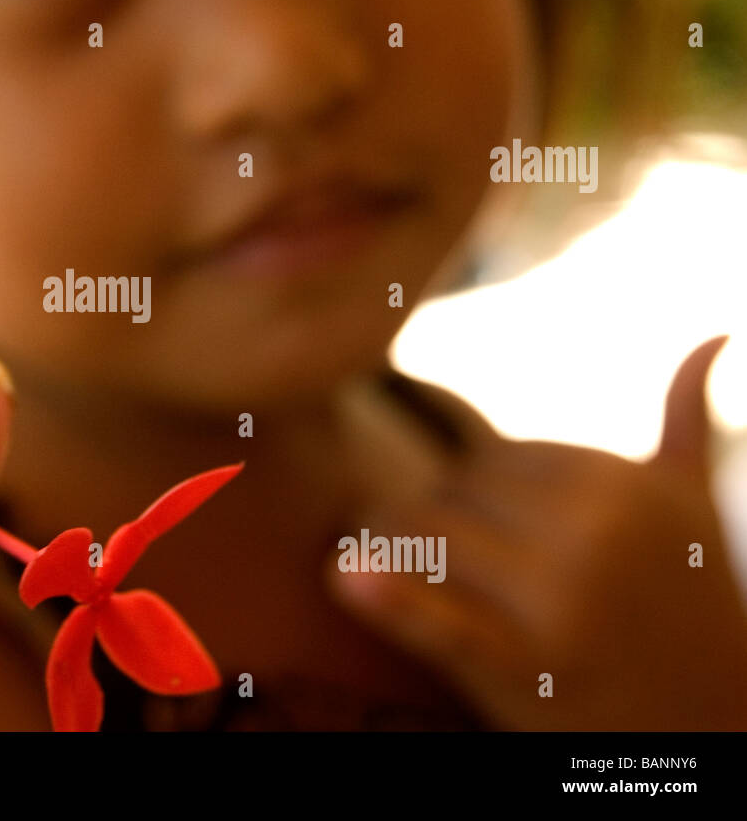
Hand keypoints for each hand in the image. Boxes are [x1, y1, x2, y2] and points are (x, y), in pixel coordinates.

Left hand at [330, 338, 746, 728]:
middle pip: (448, 495)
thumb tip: (714, 331)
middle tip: (425, 555)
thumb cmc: (689, 598)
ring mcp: (560, 601)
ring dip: (389, 553)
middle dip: (426, 520)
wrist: (714, 722)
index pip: (488, 459)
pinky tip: (344, 576)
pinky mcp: (530, 668)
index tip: (475, 527)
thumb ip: (683, 419)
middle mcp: (591, 532)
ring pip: (424, 541)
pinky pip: (443, 621)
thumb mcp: (690, 505)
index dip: (467, 493)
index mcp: (619, 484)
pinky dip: (391, 601)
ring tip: (383, 570)